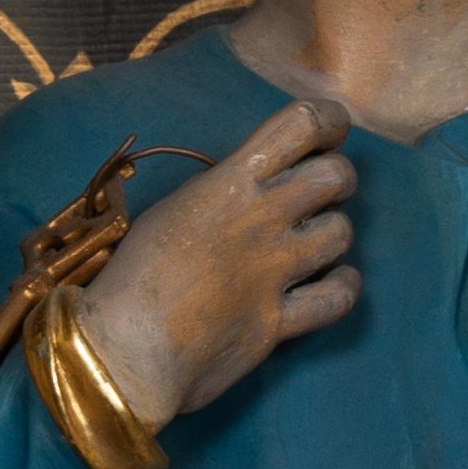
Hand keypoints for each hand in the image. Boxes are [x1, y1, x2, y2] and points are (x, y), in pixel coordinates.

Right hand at [70, 99, 356, 424]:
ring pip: (342, 233)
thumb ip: (221, 193)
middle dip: (337, 180)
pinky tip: (333, 282)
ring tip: (313, 242)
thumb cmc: (132, 275)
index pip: (303, 124)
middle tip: (320, 195)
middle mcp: (262, 218)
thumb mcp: (173, 209)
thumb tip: (249, 189)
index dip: (330, 121)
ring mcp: (276, 270)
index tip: (332, 132)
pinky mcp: (280, 320)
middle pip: (336, 176)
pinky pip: (338, 297)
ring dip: (333, 234)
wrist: (125, 346)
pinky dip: (342, 287)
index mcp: (231, 182)